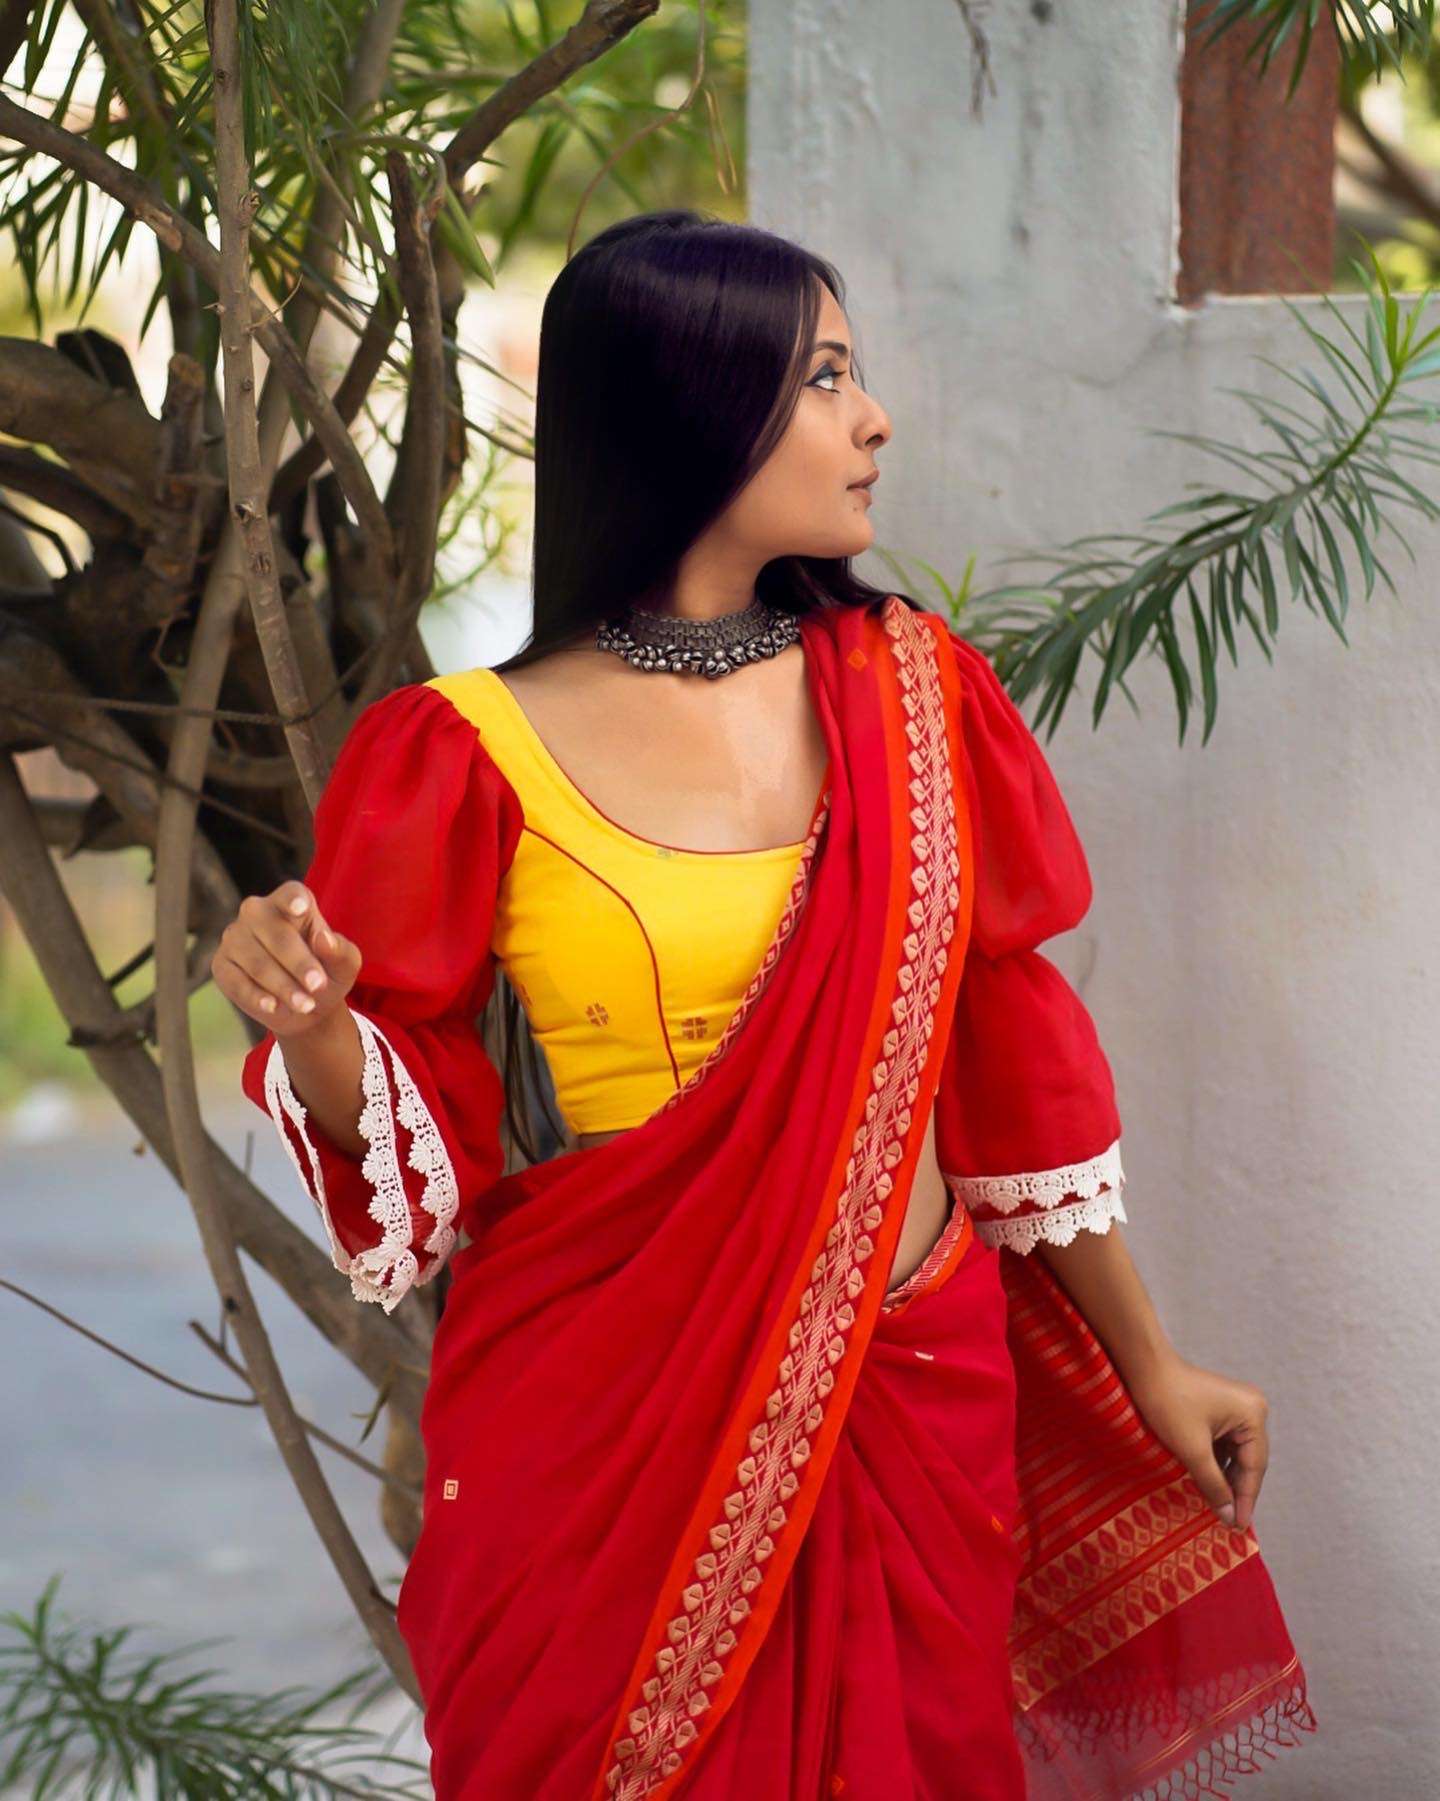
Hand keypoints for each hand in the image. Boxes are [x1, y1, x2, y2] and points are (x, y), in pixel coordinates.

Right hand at [211, 880, 360, 1036]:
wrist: (304, 1007)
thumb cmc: (326, 974)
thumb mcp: (344, 965)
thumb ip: (340, 950)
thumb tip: (323, 939)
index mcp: (291, 902)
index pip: (291, 894)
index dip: (294, 900)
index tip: (300, 908)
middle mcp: (257, 912)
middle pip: (276, 933)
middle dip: (299, 963)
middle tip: (318, 986)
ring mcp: (235, 937)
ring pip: (257, 961)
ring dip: (283, 986)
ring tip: (306, 1004)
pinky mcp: (222, 965)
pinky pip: (236, 981)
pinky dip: (257, 997)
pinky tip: (274, 1007)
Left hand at [1126, 1352, 1269, 1531]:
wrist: (1142, 1366)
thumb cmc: (1167, 1402)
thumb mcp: (1192, 1450)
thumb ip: (1214, 1485)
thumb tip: (1229, 1517)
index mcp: (1253, 1415)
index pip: (1254, 1466)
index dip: (1245, 1499)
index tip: (1238, 1527)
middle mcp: (1251, 1409)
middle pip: (1247, 1460)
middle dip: (1236, 1490)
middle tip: (1229, 1522)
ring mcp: (1236, 1408)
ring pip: (1234, 1454)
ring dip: (1224, 1478)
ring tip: (1219, 1509)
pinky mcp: (1219, 1409)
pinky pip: (1222, 1444)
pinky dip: (1215, 1464)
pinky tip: (1208, 1484)